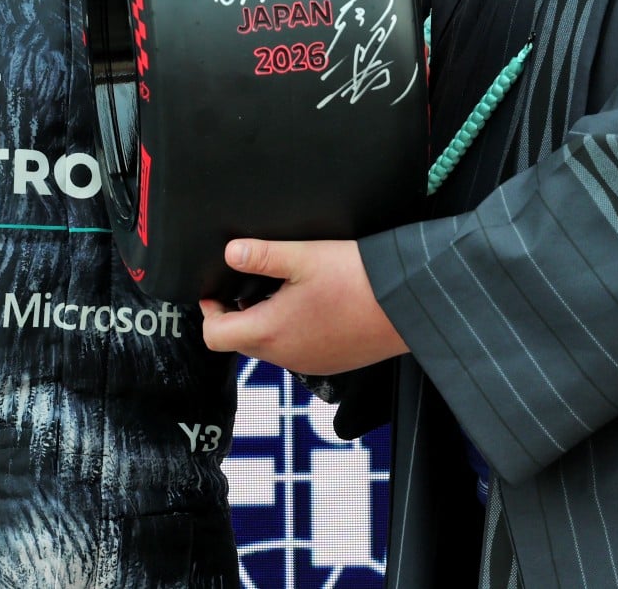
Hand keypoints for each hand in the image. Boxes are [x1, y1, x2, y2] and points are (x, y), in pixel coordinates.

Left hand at [199, 239, 408, 374]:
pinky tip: (316, 305)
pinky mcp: (331, 364)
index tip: (219, 291)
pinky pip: (299, 351)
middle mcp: (285, 357)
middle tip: (254, 283)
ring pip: (272, 347)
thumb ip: (261, 255)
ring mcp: (309, 364)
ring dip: (269, 322)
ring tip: (288, 290)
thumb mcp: (304, 256)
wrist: (407, 304)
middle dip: (241, 313)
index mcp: (269, 332)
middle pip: (242, 341)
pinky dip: (296, 331)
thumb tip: (229, 252)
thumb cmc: (357, 279)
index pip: (214, 336)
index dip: (210, 311)